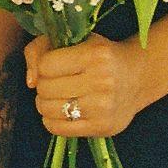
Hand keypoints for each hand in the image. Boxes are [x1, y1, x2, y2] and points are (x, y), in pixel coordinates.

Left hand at [24, 32, 147, 136]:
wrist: (137, 77)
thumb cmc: (99, 54)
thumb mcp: (75, 38)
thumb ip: (41, 48)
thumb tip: (30, 81)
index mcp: (95, 55)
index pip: (46, 65)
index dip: (42, 64)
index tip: (51, 64)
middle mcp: (102, 82)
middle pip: (45, 89)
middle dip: (43, 85)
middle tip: (54, 81)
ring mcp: (103, 108)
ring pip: (48, 110)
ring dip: (45, 103)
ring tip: (55, 96)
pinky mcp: (103, 128)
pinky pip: (59, 129)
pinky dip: (52, 120)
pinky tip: (61, 111)